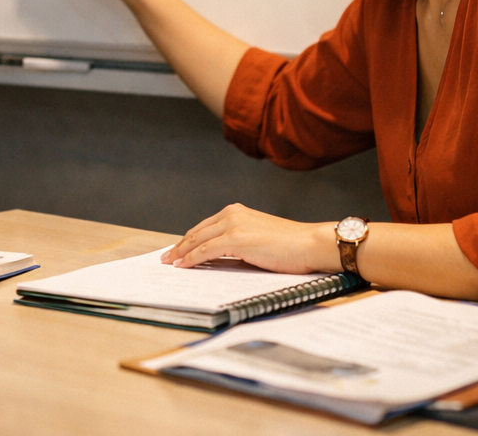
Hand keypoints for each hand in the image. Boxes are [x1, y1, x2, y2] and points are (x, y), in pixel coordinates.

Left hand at [161, 203, 339, 274]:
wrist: (309, 243)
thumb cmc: (290, 246)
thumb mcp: (257, 240)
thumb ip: (237, 244)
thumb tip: (218, 259)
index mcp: (236, 212)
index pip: (205, 227)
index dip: (189, 240)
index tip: (177, 249)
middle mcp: (232, 214)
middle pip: (197, 232)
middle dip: (180, 246)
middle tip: (167, 257)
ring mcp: (233, 224)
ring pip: (198, 240)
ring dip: (181, 252)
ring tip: (170, 263)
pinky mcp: (236, 238)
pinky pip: (206, 250)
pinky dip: (192, 258)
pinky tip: (184, 265)